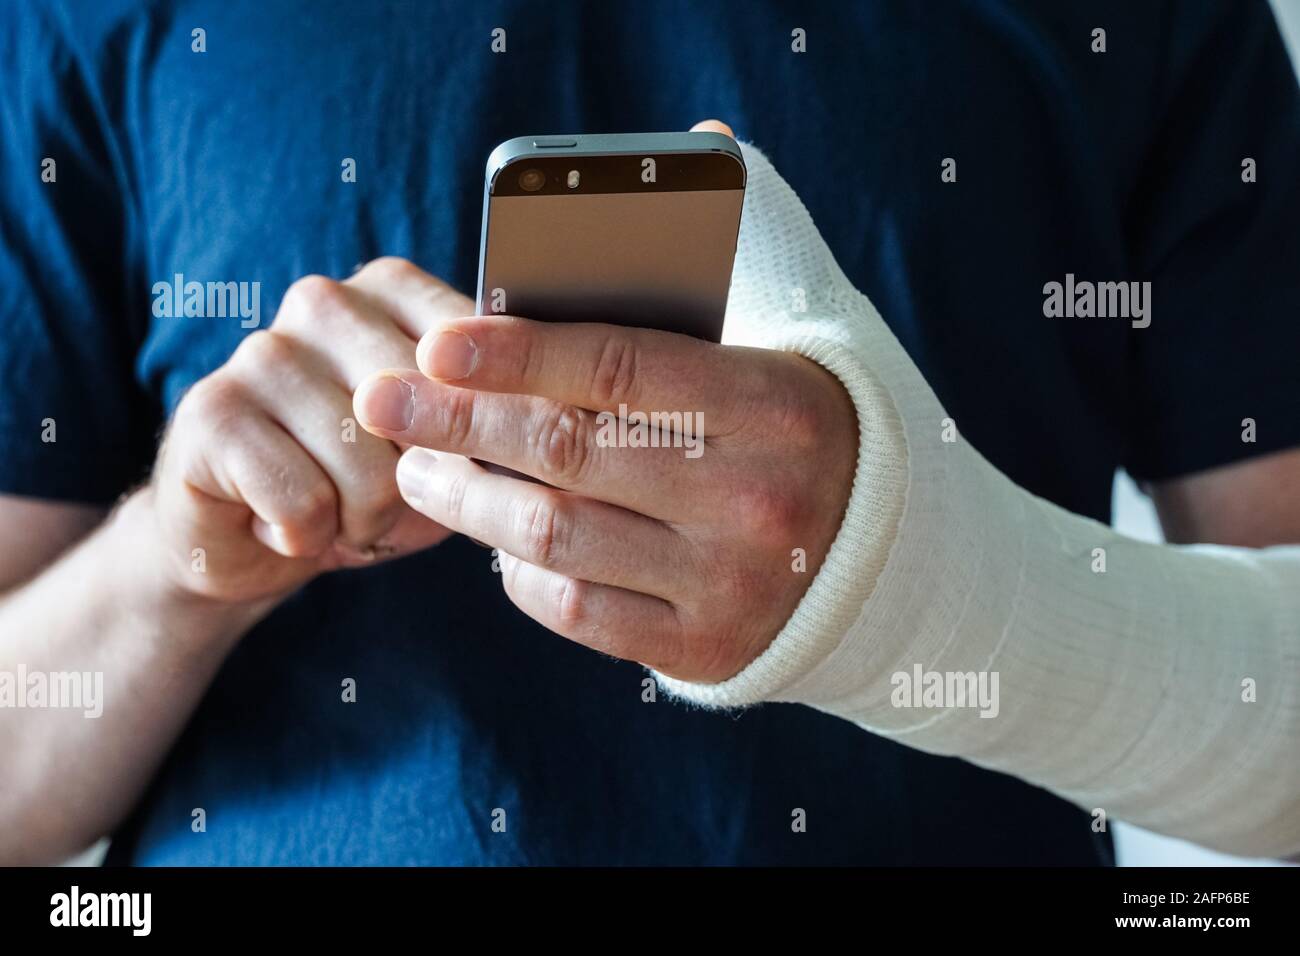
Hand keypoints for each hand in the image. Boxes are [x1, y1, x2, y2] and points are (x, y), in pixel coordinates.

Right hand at [152, 257, 463, 603]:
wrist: (245, 537)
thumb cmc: (362, 485)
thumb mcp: (446, 452)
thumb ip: (490, 423)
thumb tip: (518, 434)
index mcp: (393, 289)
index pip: (480, 358)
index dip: (479, 440)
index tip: (458, 463)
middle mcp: (325, 301)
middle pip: (430, 421)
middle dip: (419, 492)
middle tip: (378, 499)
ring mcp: (262, 350)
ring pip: (372, 472)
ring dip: (361, 521)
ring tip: (330, 508)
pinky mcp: (210, 410)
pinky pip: (307, 504)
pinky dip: (307, 537)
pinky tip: (282, 522)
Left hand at [353, 315, 857, 681]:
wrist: (866, 545)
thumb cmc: (772, 432)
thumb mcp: (742, 370)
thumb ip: (642, 352)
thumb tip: (502, 337)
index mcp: (768, 404)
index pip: (615, 367)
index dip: (514, 355)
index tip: (433, 346)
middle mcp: (753, 498)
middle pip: (567, 452)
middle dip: (458, 422)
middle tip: (383, 402)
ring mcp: (730, 582)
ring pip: (555, 537)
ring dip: (467, 501)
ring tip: (420, 468)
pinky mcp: (706, 647)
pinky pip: (576, 609)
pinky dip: (518, 571)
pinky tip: (496, 540)